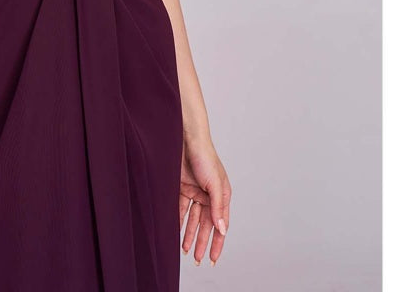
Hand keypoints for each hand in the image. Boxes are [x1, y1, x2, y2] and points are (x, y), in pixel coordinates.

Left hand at [179, 132, 230, 266]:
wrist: (185, 137)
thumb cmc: (205, 156)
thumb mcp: (214, 183)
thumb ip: (217, 207)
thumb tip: (222, 229)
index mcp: (222, 195)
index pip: (221, 224)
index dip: (217, 242)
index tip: (213, 259)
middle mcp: (209, 195)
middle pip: (206, 225)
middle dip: (202, 243)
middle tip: (197, 260)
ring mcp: (195, 191)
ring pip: (192, 219)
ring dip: (190, 235)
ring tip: (185, 251)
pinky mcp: (182, 187)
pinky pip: (180, 208)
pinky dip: (178, 220)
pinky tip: (175, 232)